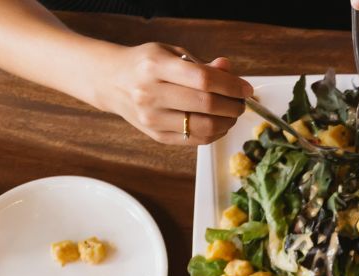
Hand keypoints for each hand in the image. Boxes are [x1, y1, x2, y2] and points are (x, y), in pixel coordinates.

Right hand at [89, 42, 251, 145]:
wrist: (112, 82)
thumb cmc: (145, 65)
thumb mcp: (171, 53)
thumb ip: (201, 65)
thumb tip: (229, 70)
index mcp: (155, 67)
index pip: (203, 79)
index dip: (231, 85)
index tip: (246, 89)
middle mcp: (150, 93)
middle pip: (206, 104)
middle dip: (233, 105)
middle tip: (241, 102)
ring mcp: (152, 118)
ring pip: (204, 126)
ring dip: (227, 122)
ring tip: (232, 113)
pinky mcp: (157, 136)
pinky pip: (195, 139)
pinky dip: (215, 134)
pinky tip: (220, 124)